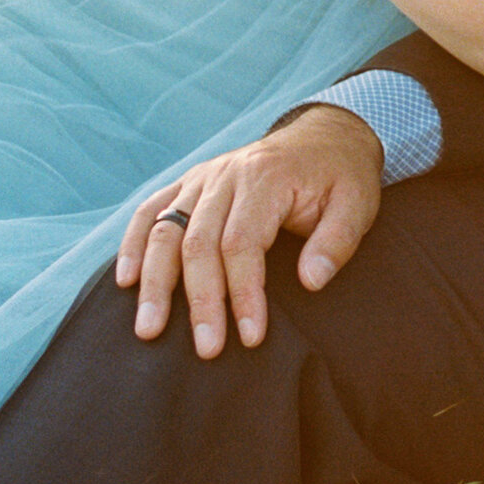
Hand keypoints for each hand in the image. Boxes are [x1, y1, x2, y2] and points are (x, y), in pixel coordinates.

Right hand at [116, 106, 384, 355]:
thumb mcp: (358, 204)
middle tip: (205, 349)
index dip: (243, 292)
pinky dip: (133, 244)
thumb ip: (337, 242)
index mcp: (266, 177)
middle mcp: (226, 174)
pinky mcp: (189, 183)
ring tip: (149, 329)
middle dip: (200, 300)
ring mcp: (203, 177)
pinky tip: (125, 280)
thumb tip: (311, 281)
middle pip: (199, 241)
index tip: (250, 337)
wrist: (324, 135)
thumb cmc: (341, 177)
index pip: (243, 243)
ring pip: (166, 229)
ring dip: (154, 282)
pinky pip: (151, 210)